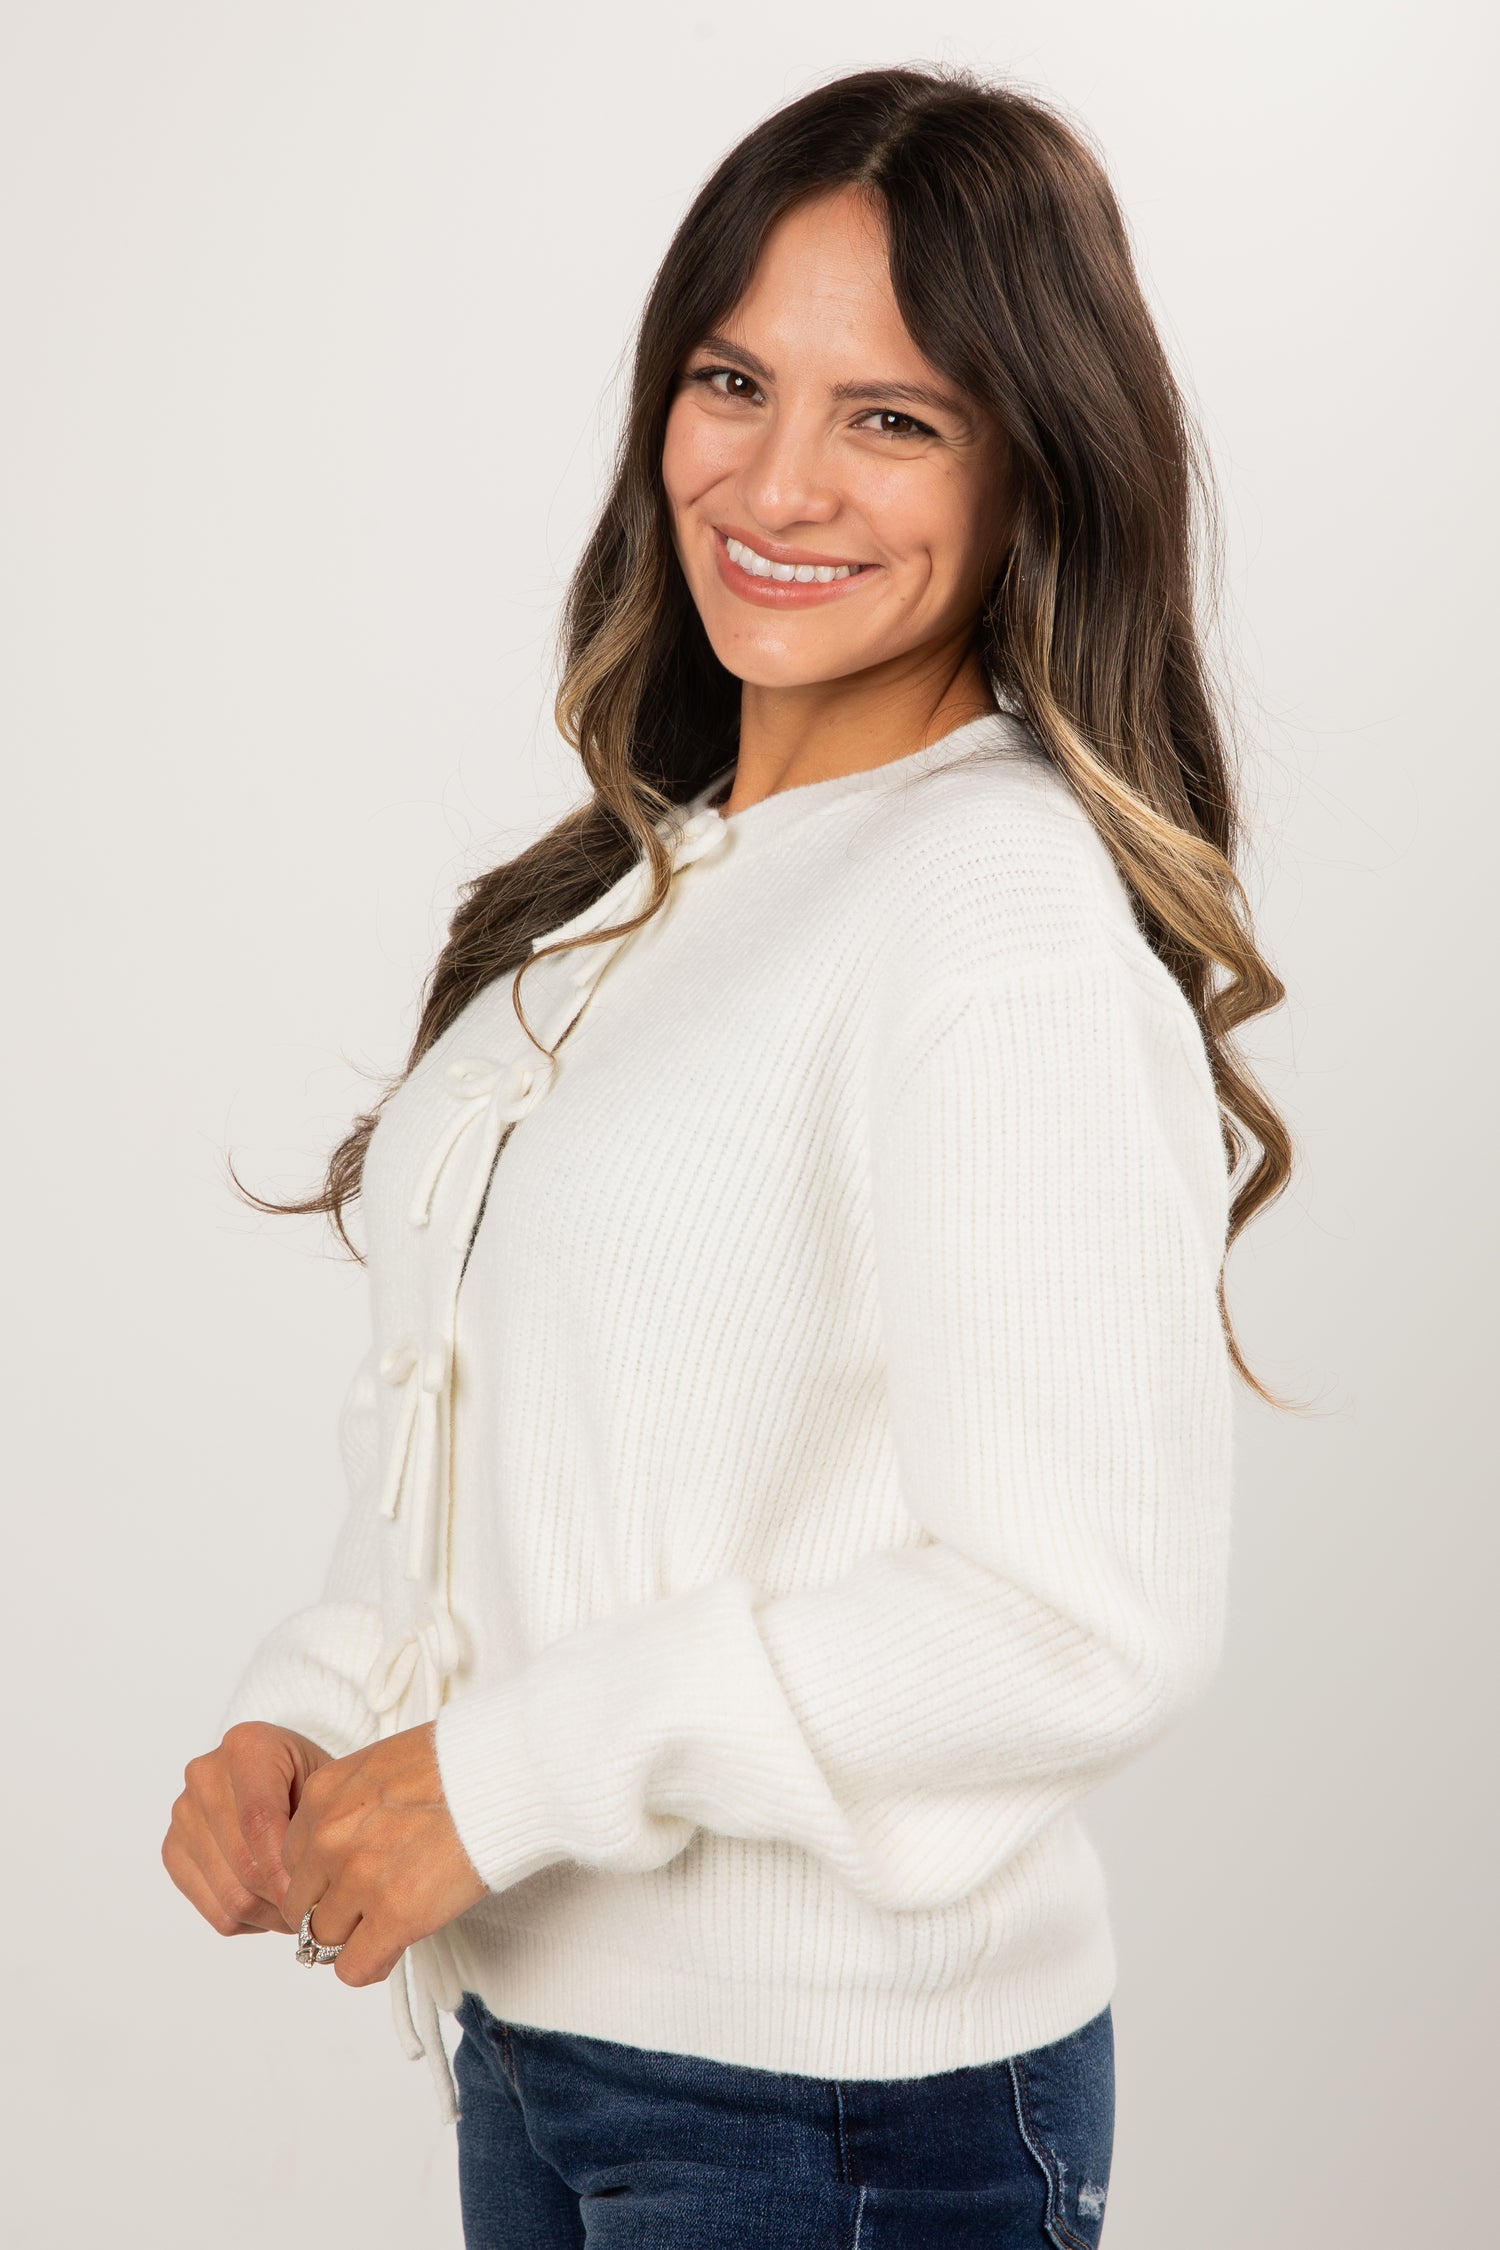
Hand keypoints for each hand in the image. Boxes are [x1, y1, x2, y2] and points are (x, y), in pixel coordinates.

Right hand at [162, 1721, 333, 1936]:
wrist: (279, 1770)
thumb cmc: (309, 1778)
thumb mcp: (325, 1787)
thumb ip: (316, 1828)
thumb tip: (304, 1896)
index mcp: (246, 1747)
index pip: (259, 1821)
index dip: (284, 1868)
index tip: (312, 1899)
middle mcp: (204, 1775)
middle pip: (243, 1863)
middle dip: (283, 1899)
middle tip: (316, 1914)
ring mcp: (183, 1813)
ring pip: (229, 1896)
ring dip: (268, 1915)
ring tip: (298, 1910)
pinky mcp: (173, 1850)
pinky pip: (213, 1910)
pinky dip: (248, 1920)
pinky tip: (270, 1904)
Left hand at [278, 1721, 487, 1985]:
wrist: (506, 1772)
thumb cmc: (461, 1763)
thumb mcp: (384, 1767)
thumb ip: (353, 1807)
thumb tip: (352, 1844)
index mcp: (323, 1795)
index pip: (290, 1860)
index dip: (323, 1876)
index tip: (350, 1880)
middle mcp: (329, 1836)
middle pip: (300, 1904)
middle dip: (332, 1910)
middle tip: (368, 1908)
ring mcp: (358, 1877)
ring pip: (322, 1939)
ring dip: (353, 1937)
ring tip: (387, 1925)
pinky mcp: (395, 1914)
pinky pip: (354, 1968)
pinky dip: (372, 1964)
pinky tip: (395, 1946)